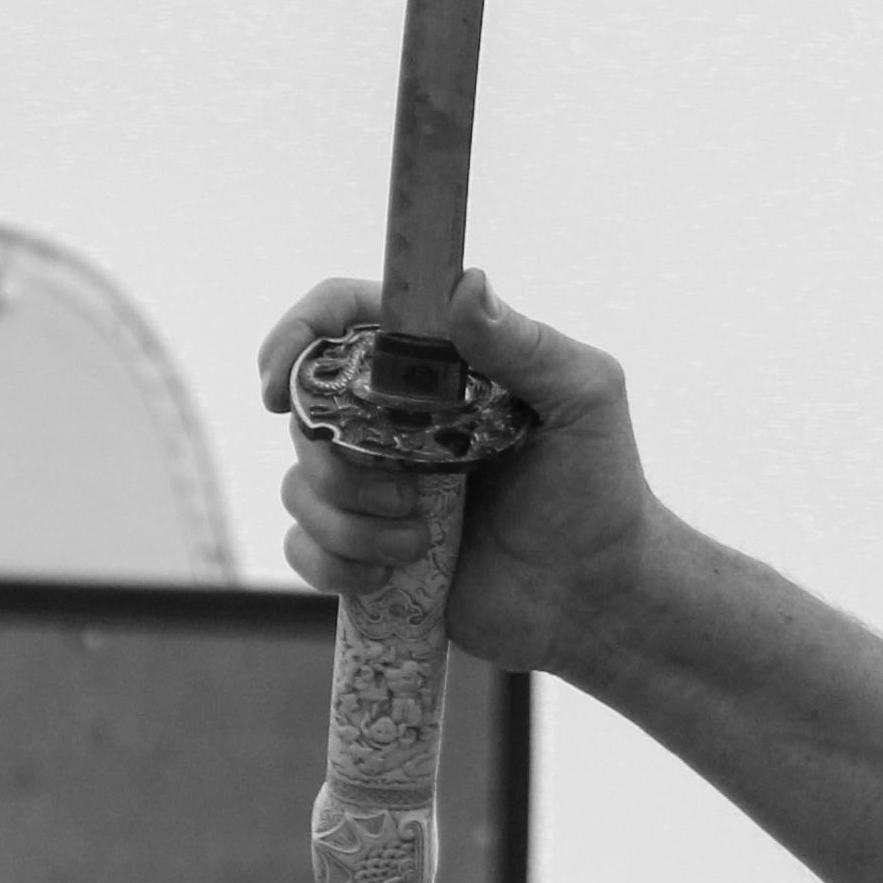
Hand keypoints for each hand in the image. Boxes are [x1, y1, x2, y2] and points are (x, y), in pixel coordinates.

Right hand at [258, 272, 661, 677]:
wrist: (598, 595)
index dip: (300, 334)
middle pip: (308, 411)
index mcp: (441, 369)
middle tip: (408, 495)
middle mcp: (399, 419)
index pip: (347, 319)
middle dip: (335, 461)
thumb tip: (465, 287)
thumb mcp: (585, 402)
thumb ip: (529, 344)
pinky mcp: (370, 544)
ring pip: (299, 484)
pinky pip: (304, 546)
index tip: (281, 379)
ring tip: (419, 542)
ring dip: (348, 521)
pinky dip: (334, 563)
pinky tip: (390, 574)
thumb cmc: (601, 491)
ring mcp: (380, 482)